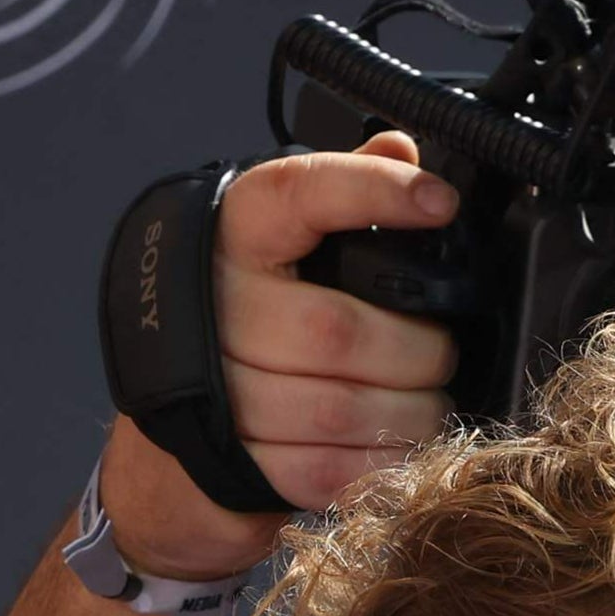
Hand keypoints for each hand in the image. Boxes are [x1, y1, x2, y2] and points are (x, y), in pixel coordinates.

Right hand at [96, 131, 461, 579]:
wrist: (174, 432)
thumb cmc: (252, 324)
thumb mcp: (289, 247)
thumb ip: (344, 197)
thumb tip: (402, 145)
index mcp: (235, 234)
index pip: (300, 193)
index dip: (373, 191)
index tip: (439, 202)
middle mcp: (214, 304)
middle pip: (340, 332)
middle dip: (418, 352)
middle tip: (440, 356)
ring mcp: (215, 389)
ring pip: (341, 410)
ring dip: (409, 415)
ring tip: (427, 405)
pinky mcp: (233, 463)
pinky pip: (328, 470)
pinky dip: (379, 465)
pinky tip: (395, 448)